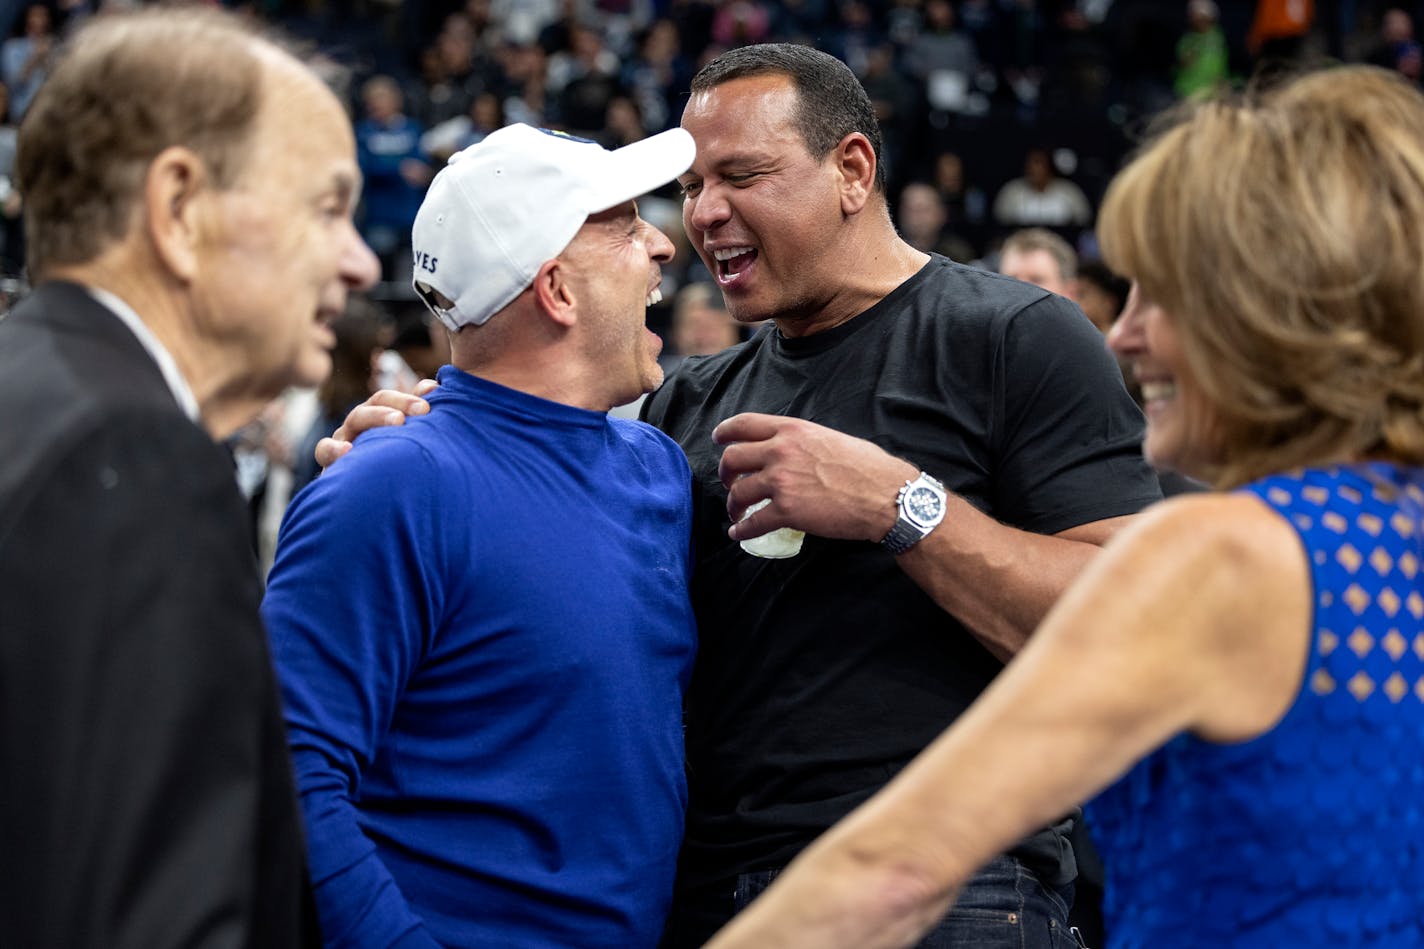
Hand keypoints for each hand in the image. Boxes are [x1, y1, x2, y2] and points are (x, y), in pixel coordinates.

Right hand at [314, 379, 438, 468]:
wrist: (366, 498)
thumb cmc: (390, 466)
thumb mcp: (406, 441)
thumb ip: (418, 414)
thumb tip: (433, 387)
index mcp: (378, 416)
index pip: (390, 399)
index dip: (408, 397)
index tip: (430, 401)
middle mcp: (360, 424)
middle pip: (376, 403)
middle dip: (400, 403)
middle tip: (423, 410)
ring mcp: (343, 440)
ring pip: (355, 420)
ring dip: (376, 416)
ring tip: (399, 421)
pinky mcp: (330, 461)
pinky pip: (325, 450)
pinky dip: (334, 448)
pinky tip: (348, 450)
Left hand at [712, 413, 918, 544]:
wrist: (886, 496)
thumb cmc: (867, 467)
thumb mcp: (829, 438)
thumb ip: (802, 441)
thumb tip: (789, 449)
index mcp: (793, 430)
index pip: (745, 424)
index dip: (725, 432)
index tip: (718, 439)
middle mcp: (781, 452)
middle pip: (732, 458)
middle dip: (725, 473)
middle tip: (730, 482)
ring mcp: (782, 482)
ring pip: (738, 492)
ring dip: (733, 504)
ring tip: (737, 511)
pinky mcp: (787, 511)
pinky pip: (752, 523)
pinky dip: (741, 530)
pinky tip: (738, 534)